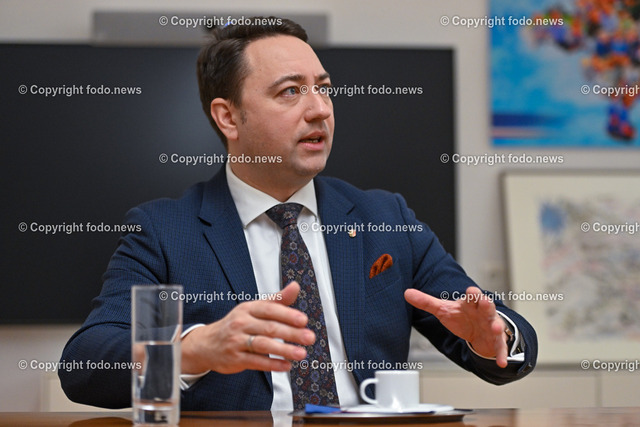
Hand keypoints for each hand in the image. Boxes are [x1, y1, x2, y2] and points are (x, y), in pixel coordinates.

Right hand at [181, 282, 314, 373]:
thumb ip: (277, 299)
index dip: (287, 314)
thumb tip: (295, 286)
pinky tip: (286, 365)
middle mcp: (242, 323)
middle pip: (269, 328)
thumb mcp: (254, 308)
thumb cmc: (237, 324)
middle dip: (291, 333)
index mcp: (248, 309)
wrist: (207, 344)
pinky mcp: (235, 358)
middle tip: (309, 337)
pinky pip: (256, 362)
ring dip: (284, 350)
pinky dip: (272, 364)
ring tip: (301, 353)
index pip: (269, 309)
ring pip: (263, 345)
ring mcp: (237, 341)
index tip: (303, 320)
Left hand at [404, 287, 508, 367]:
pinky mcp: (496, 342)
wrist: (479, 332)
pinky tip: (501, 363)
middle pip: (486, 306)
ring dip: (496, 326)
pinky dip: (501, 355)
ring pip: (496, 325)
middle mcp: (483, 313)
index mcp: (470, 304)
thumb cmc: (463, 317)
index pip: (472, 296)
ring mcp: (491, 327)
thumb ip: (426, 302)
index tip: (471, 291)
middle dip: (486, 304)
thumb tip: (406, 293)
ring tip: (495, 328)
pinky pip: (500, 348)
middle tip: (485, 301)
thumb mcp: (443, 310)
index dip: (472, 294)